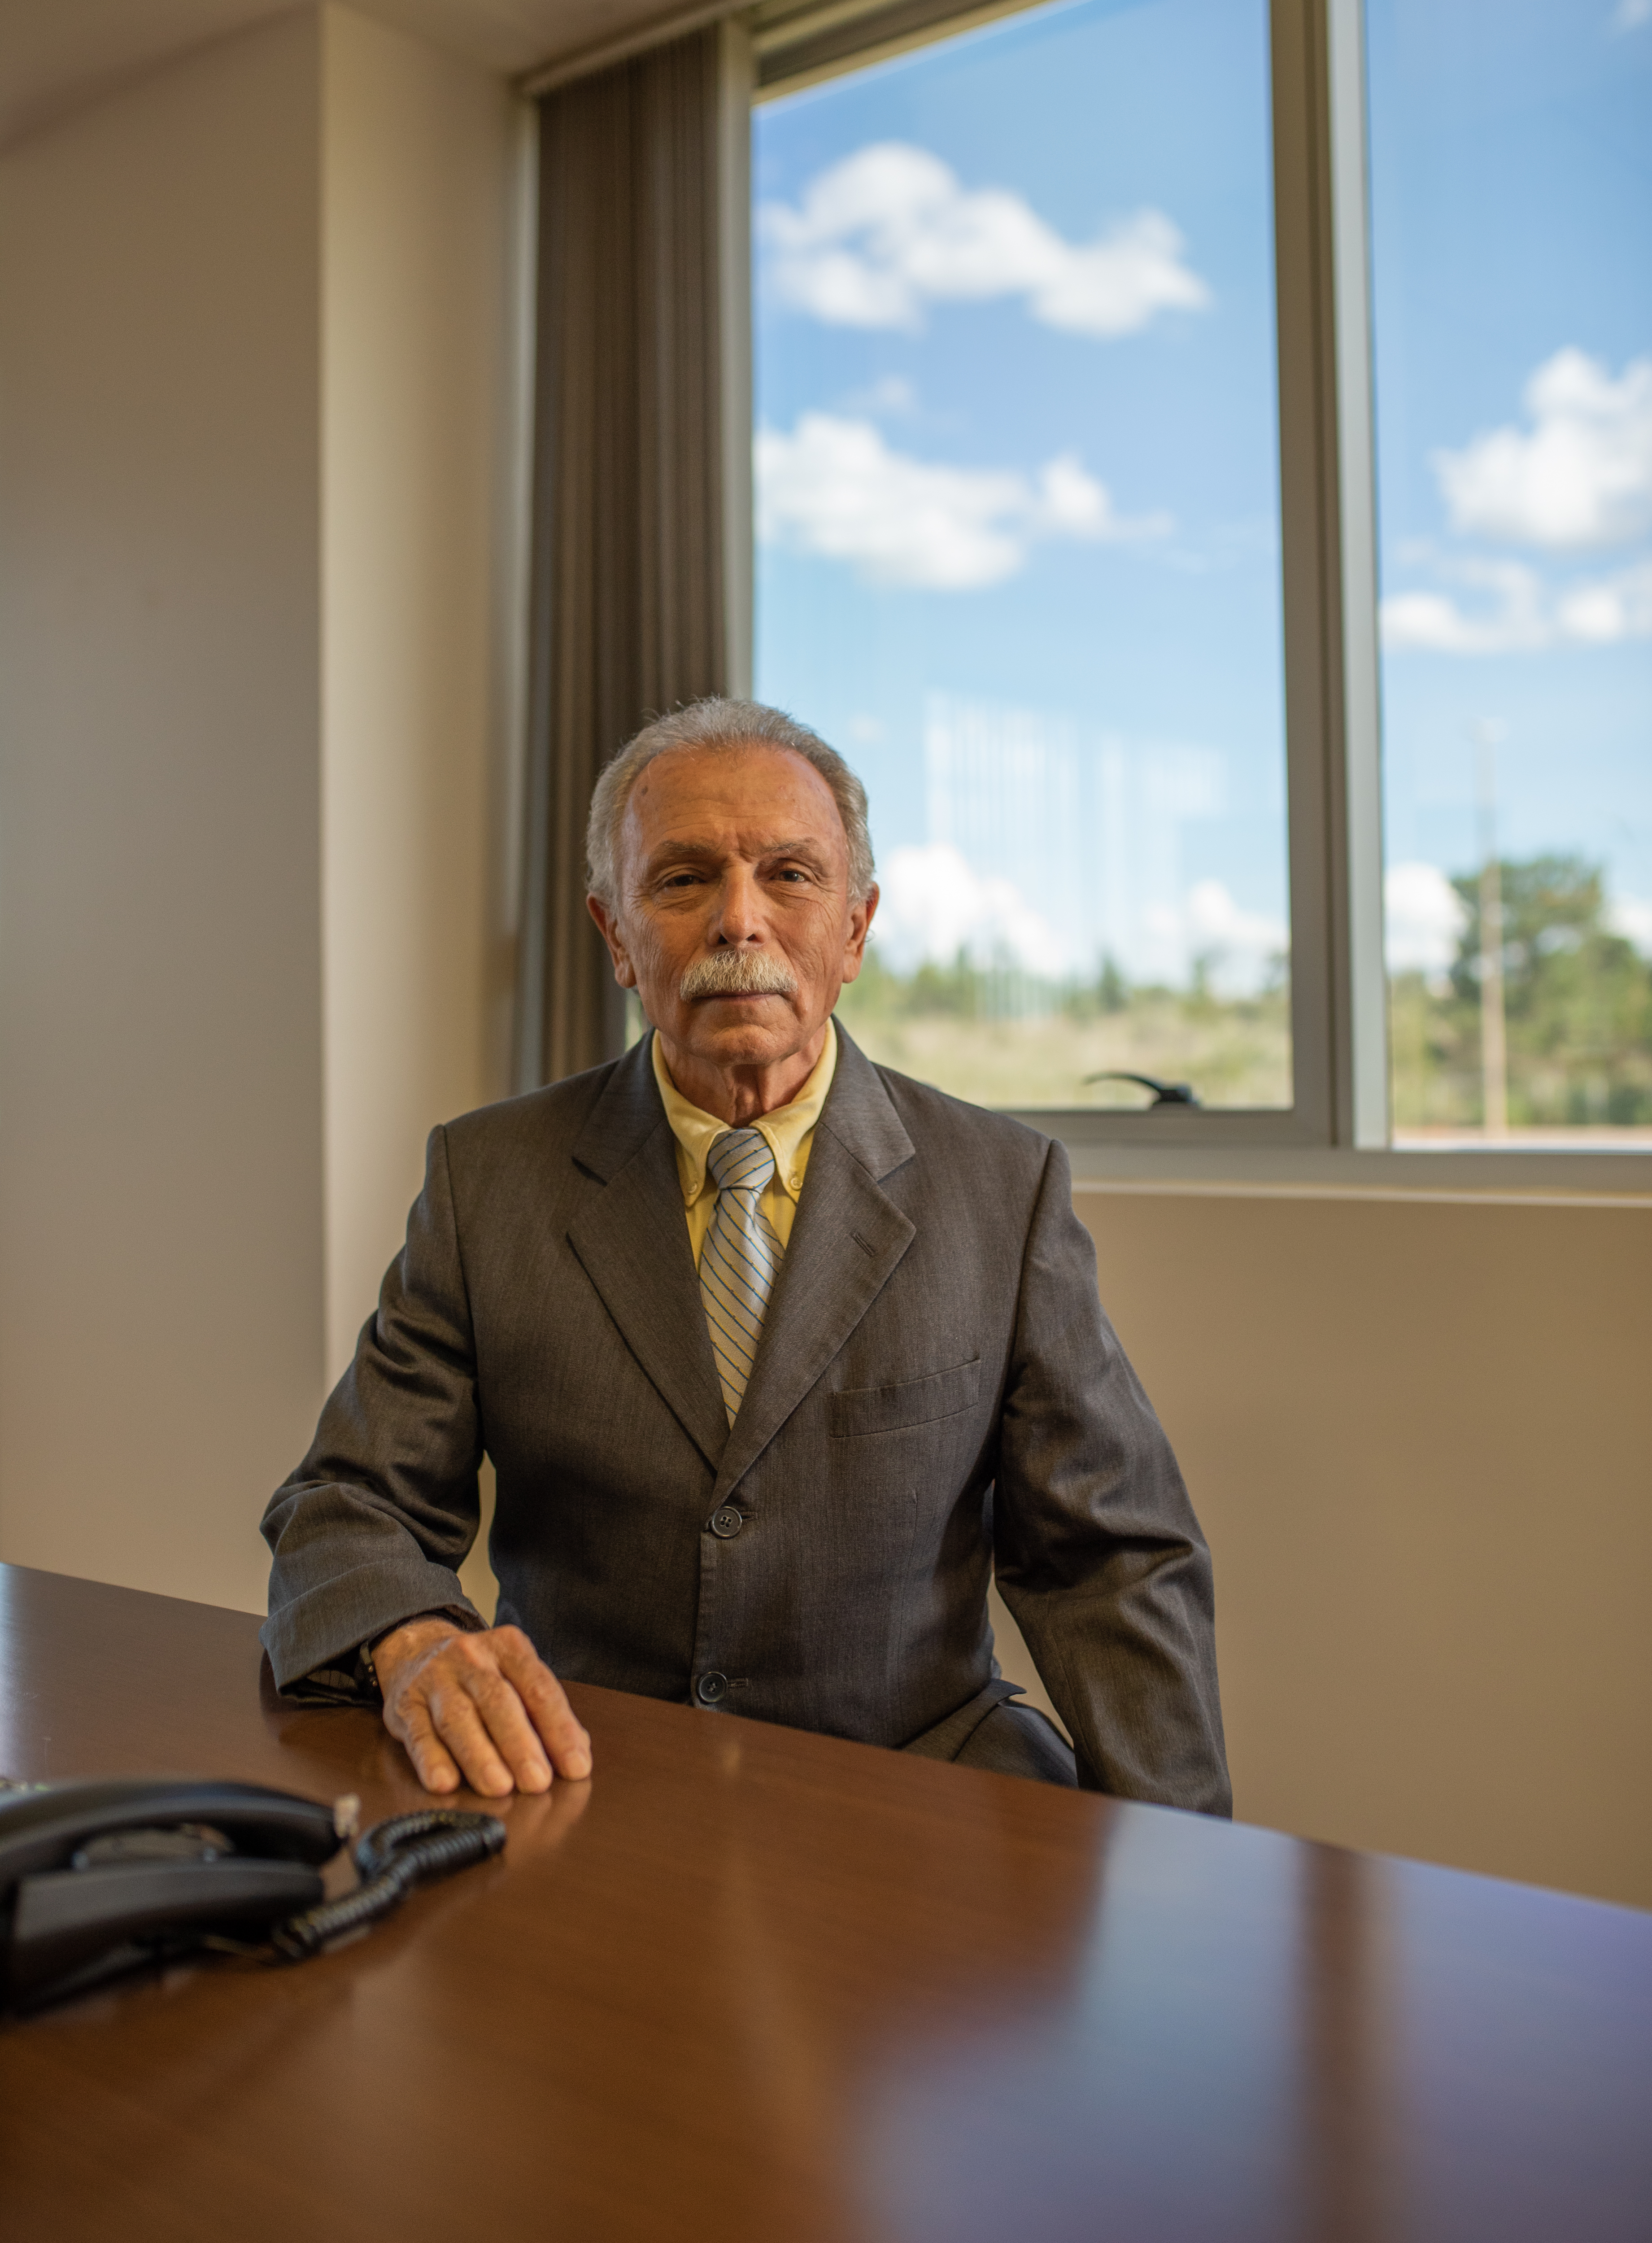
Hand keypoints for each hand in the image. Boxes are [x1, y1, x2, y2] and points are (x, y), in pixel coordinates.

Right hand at [373, 1618, 591, 1797]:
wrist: (416, 1648)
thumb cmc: (479, 1674)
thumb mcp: (515, 1676)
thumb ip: (545, 1712)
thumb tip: (577, 1752)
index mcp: (509, 1648)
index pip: (540, 1688)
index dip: (560, 1728)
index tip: (576, 1766)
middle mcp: (472, 1658)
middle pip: (498, 1701)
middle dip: (519, 1744)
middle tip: (537, 1781)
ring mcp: (435, 1679)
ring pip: (457, 1719)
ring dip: (479, 1756)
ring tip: (499, 1787)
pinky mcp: (405, 1705)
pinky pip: (418, 1735)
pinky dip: (431, 1760)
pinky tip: (445, 1783)